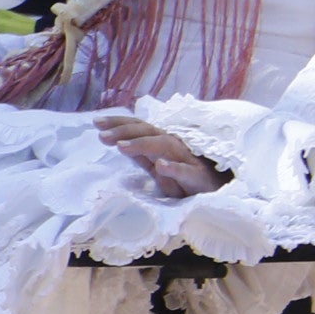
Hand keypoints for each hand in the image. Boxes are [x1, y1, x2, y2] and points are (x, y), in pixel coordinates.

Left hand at [95, 115, 224, 195]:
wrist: (218, 191)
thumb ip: (141, 156)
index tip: (96, 122)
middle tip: (101, 135)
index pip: (139, 127)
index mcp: (161, 142)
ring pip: (164, 146)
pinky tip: (160, 166)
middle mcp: (173, 145)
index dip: (119, 123)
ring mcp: (186, 159)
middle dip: (124, 131)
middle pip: (148, 132)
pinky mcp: (198, 177)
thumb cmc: (185, 178)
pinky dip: (174, 168)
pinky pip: (186, 171)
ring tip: (121, 147)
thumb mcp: (158, 167)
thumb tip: (119, 142)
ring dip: (142, 145)